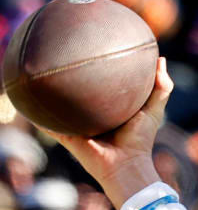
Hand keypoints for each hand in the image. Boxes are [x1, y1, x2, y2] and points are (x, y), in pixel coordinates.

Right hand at [46, 57, 171, 207]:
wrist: (125, 163)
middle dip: (67, 77)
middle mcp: (90, 114)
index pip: (100, 85)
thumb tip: (161, 59)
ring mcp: (75, 124)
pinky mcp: (65, 134)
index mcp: (108, 107)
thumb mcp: (153, 109)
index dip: (96, 69)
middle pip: (76, 93)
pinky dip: (36, 113)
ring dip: (46, 93)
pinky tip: (24, 99)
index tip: (92, 46)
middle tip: (60, 54)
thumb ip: (161, 87)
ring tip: (36, 73)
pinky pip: (46, 122)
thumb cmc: (140, 138)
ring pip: (58, 105)